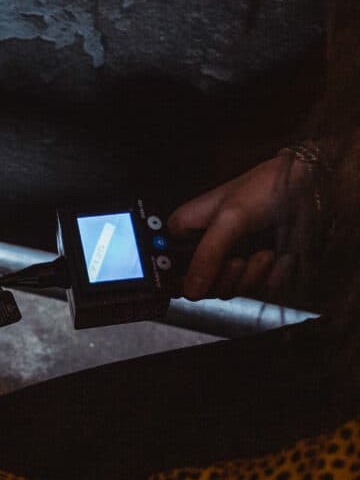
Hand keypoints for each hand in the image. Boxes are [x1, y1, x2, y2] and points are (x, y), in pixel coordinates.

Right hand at [168, 153, 307, 300]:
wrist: (309, 188)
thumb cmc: (264, 189)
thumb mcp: (230, 218)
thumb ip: (207, 256)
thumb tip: (189, 290)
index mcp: (186, 231)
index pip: (171, 269)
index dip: (184, 280)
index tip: (203, 278)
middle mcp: (205, 248)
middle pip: (201, 287)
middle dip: (226, 277)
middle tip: (239, 260)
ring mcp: (230, 259)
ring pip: (230, 290)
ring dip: (253, 275)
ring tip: (265, 252)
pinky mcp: (256, 269)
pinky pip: (258, 289)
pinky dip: (273, 276)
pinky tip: (279, 257)